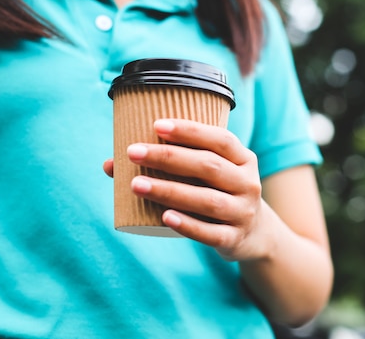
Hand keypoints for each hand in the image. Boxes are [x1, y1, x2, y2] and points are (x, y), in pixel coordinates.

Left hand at [104, 119, 275, 261]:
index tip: (157, 125)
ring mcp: (243, 212)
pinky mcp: (234, 238)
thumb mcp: (209, 175)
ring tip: (137, 185)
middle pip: (209, 166)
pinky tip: (165, 217)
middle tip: (133, 152)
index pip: (220, 139)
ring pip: (207, 200)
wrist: (255, 234)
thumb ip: (173, 165)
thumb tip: (110, 164)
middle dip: (169, 157)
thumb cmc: (219, 193)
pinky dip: (187, 225)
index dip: (190, 130)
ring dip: (170, 191)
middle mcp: (247, 183)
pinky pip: (210, 233)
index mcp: (243, 159)